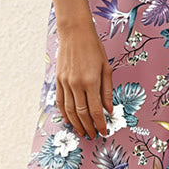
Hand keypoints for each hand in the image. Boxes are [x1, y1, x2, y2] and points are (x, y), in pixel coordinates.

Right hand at [55, 20, 112, 137]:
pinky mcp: (58, 80)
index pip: (95, 110)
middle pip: (81, 113)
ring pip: (69, 110)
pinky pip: (60, 101)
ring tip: (82, 132)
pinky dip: (64, 113)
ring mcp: (65, 83)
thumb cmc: (93, 48)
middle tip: (93, 135)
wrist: (75, 33)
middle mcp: (76, 84)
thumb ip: (107, 90)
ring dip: (76, 124)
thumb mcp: (106, 68)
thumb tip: (109, 109)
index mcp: (91, 81)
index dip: (100, 123)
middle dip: (88, 127)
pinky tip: (69, 120)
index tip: (103, 131)